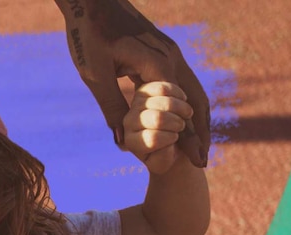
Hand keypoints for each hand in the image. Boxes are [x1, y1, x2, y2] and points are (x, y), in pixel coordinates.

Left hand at [60, 0, 209, 166]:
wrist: (91, 2)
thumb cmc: (88, 36)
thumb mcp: (95, 76)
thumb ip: (111, 108)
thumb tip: (122, 143)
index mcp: (157, 65)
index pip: (180, 110)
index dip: (188, 138)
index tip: (194, 162)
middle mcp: (171, 57)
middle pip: (197, 100)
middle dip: (200, 132)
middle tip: (202, 161)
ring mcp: (170, 52)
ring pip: (193, 89)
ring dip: (197, 119)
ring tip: (197, 145)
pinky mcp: (162, 50)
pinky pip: (182, 81)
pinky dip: (186, 103)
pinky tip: (181, 119)